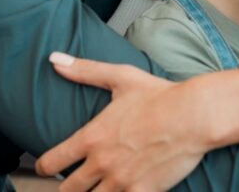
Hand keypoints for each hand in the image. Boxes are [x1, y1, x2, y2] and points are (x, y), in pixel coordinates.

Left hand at [37, 53, 207, 190]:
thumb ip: (85, 71)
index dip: (45, 167)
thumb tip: (54, 59)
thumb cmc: (159, 96)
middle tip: (74, 182)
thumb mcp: (120, 77)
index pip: (53, 162)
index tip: (47, 167)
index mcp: (92, 137)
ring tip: (97, 188)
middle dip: (68, 187)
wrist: (193, 117)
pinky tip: (122, 191)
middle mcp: (101, 163)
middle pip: (68, 189)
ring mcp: (121, 181)